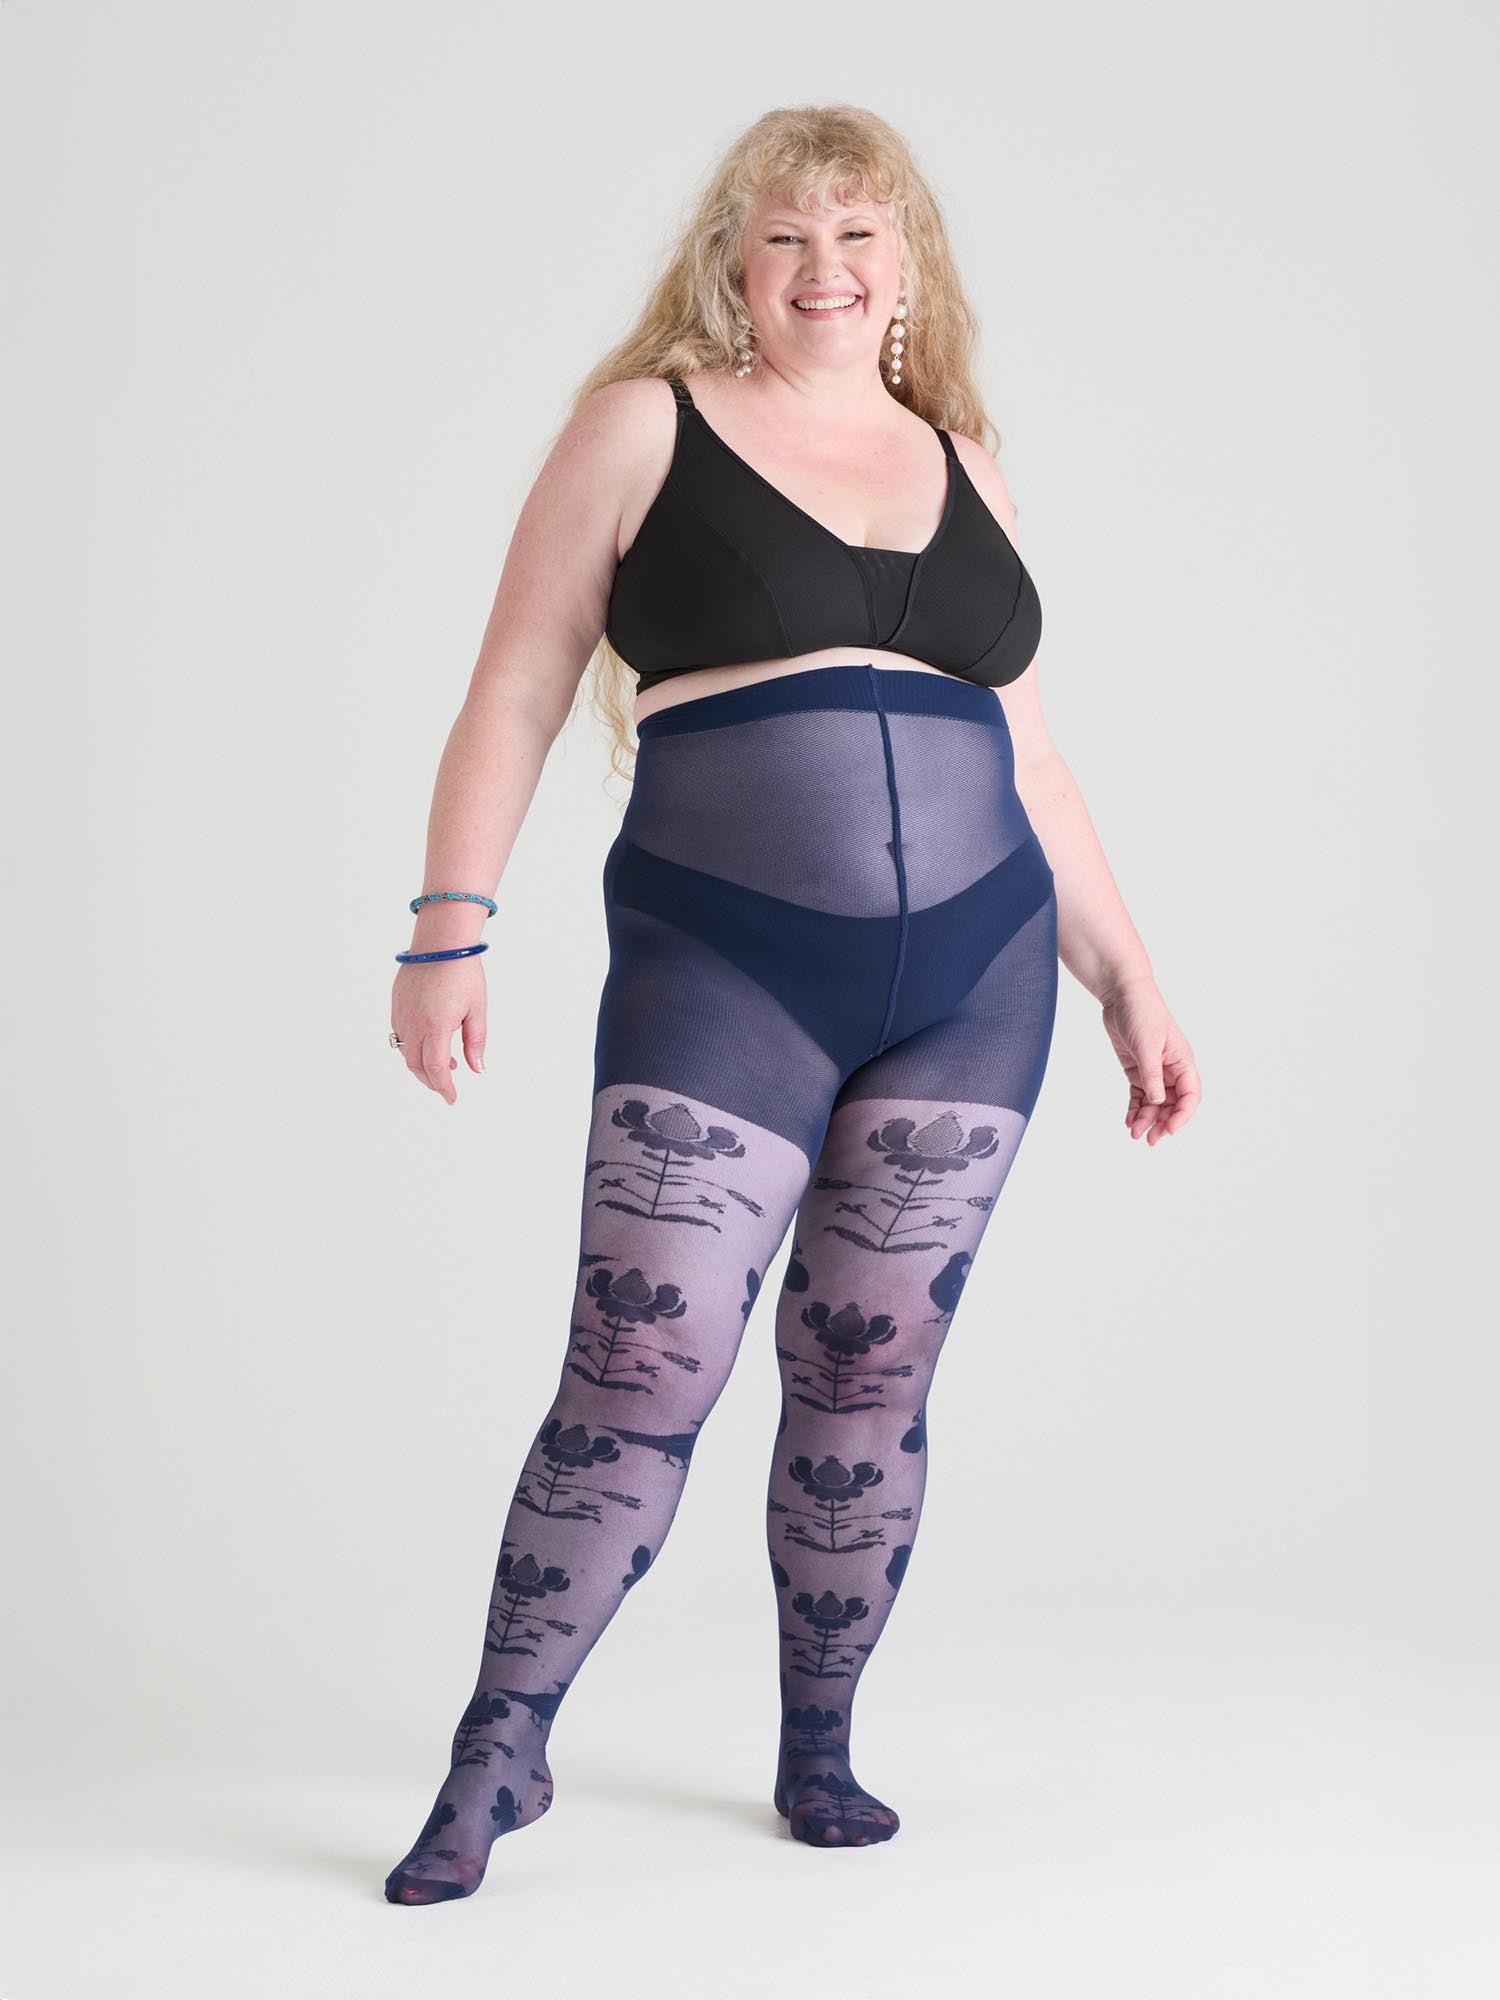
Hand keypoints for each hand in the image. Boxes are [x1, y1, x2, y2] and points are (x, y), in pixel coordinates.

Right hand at [391, 956, 487, 1104]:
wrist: (440, 942)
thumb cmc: (462, 972)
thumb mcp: (477, 1009)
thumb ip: (475, 1043)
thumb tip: (477, 1069)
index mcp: (436, 1026)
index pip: (435, 1069)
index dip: (443, 1088)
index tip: (451, 1098)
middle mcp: (414, 1023)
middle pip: (416, 1066)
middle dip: (431, 1080)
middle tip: (446, 1086)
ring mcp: (401, 1014)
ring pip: (405, 1053)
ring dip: (421, 1065)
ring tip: (444, 1063)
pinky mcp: (396, 1005)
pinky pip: (400, 1035)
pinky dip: (412, 1048)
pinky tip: (429, 1043)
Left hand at [1099, 977, 1200, 1143]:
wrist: (1122, 994)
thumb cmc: (1142, 1012)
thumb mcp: (1147, 1045)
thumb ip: (1152, 1075)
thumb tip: (1157, 1102)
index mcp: (1183, 1062)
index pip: (1190, 1095)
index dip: (1183, 1115)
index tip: (1171, 1129)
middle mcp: (1171, 1069)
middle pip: (1172, 1104)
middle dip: (1163, 1123)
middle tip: (1150, 1139)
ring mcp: (1154, 1071)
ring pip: (1155, 1104)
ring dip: (1147, 1119)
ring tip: (1134, 1134)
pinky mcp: (1137, 1070)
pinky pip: (1140, 1096)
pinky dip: (1135, 1109)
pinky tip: (1129, 1120)